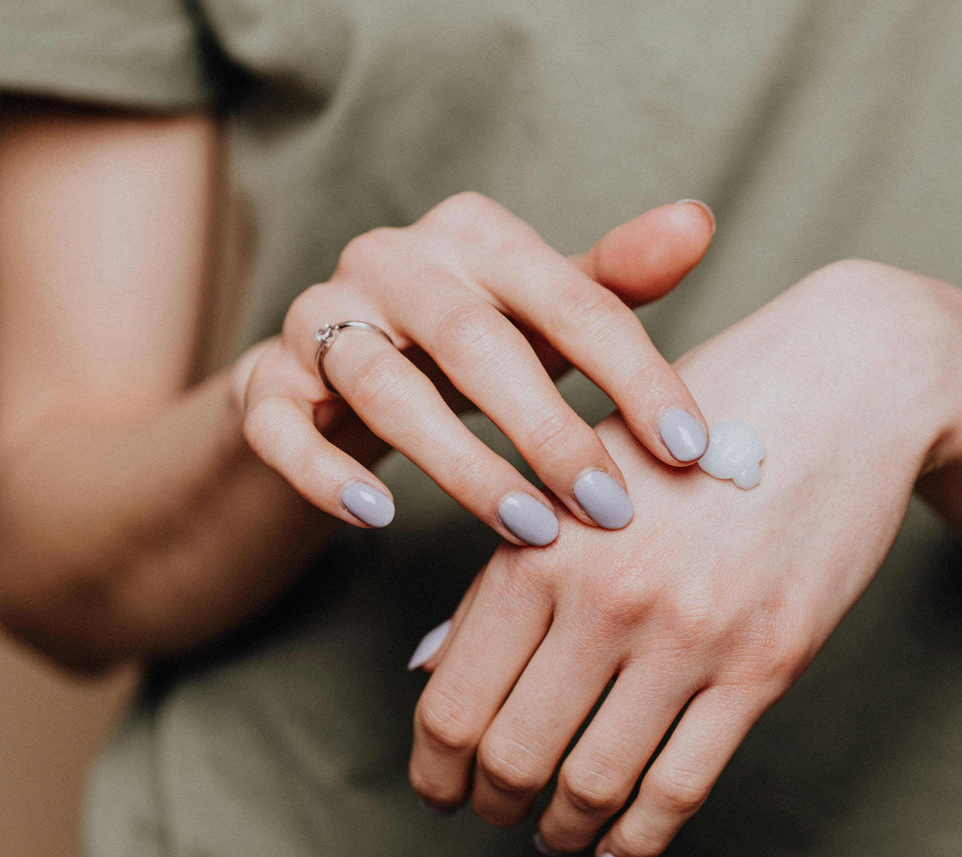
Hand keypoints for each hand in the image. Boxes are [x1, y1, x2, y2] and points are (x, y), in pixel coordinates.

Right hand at [231, 193, 716, 541]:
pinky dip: (328, 474)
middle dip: (549, 431)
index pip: (573, 300)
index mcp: (475, 235)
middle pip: (475, 341)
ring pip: (382, 387)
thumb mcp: (542, 309)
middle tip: (610, 507)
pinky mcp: (264, 382)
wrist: (333, 370)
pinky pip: (283, 428)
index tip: (690, 451)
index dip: (636, 376)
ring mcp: (318, 318)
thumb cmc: (468, 342)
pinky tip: (379, 518)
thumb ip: (613, 278)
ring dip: (461, 465)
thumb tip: (696, 222)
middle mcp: (391, 260)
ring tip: (528, 528)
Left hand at [407, 260, 961, 856]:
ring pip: (594, 783)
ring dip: (561, 828)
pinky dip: (639, 839)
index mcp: (540, 544)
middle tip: (495, 813)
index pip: (453, 701)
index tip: (440, 789)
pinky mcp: (765, 663)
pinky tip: (619, 852)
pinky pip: (682, 787)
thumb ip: (503, 573)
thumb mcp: (581, 474)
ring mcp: (688, 635)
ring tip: (555, 834)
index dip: (434, 769)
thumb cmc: (696, 421)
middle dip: (491, 804)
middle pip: (512, 755)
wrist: (843, 385)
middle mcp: (604, 596)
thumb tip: (428, 671)